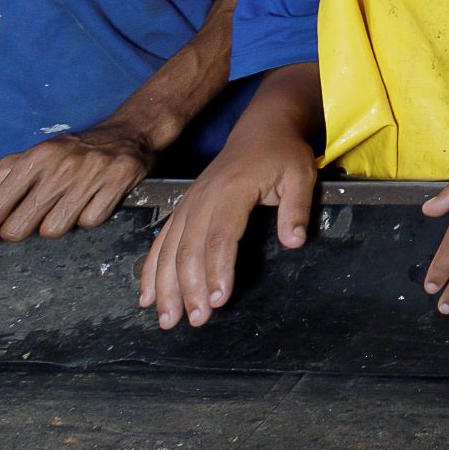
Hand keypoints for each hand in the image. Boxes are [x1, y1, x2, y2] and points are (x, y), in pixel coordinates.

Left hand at [0, 119, 159, 247]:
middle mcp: (58, 166)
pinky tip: (90, 201)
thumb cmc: (65, 154)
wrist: (125, 135)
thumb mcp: (21, 165)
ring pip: (53, 231)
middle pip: (18, 229)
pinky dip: (88, 218)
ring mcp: (90, 175)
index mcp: (30, 159)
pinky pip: (89, 223)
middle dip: (20, 230)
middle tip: (30, 218)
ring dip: (56, 225)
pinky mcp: (117, 183)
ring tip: (63, 206)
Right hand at [136, 128, 313, 328]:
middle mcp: (203, 198)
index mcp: (232, 190)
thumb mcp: (301, 175)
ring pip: (170, 249)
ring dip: (166, 286)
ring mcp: (189, 202)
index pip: (221, 235)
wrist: (261, 129)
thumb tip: (294, 242)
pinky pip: (161, 240)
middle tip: (196, 320)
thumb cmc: (283, 154)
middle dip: (190, 288)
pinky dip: (151, 269)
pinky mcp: (184, 207)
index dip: (217, 269)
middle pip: (190, 248)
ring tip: (167, 319)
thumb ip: (297, 209)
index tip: (218, 300)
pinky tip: (147, 296)